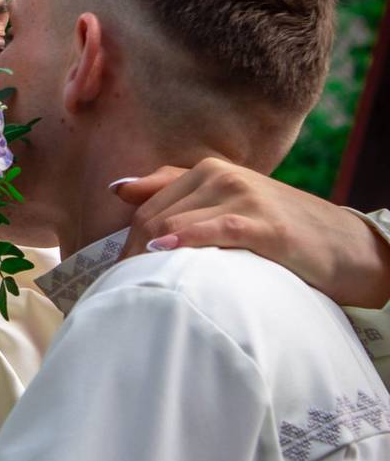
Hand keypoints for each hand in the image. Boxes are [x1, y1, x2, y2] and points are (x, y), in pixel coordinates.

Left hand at [117, 158, 389, 307]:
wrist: (342, 245)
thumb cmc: (276, 228)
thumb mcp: (224, 203)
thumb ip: (174, 190)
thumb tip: (118, 188)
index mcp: (207, 170)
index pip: (147, 208)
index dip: (128, 244)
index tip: (121, 276)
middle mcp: (221, 175)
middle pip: (155, 218)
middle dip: (134, 255)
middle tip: (125, 289)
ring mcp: (243, 195)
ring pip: (176, 224)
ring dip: (150, 258)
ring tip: (139, 288)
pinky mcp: (265, 223)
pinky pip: (216, 230)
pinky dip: (187, 242)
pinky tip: (165, 253)